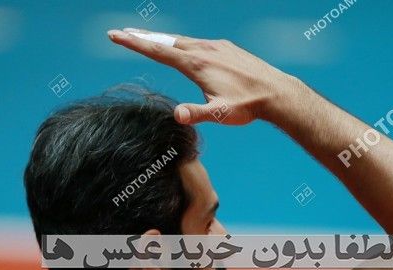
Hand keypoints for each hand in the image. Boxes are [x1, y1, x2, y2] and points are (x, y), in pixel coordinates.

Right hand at [107, 28, 294, 124]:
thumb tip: (177, 115)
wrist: (276, 93)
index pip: (158, 51)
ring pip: (182, 41)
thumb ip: (198, 114)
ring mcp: (217, 47)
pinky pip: (199, 43)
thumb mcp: (220, 114)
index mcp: (197, 64)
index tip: (116, 35)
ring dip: (162, 40)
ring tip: (148, 39)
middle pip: (166, 41)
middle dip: (142, 37)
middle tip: (122, 32)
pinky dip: (183, 44)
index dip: (134, 43)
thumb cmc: (247, 106)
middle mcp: (205, 50)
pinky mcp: (227, 49)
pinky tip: (184, 49)